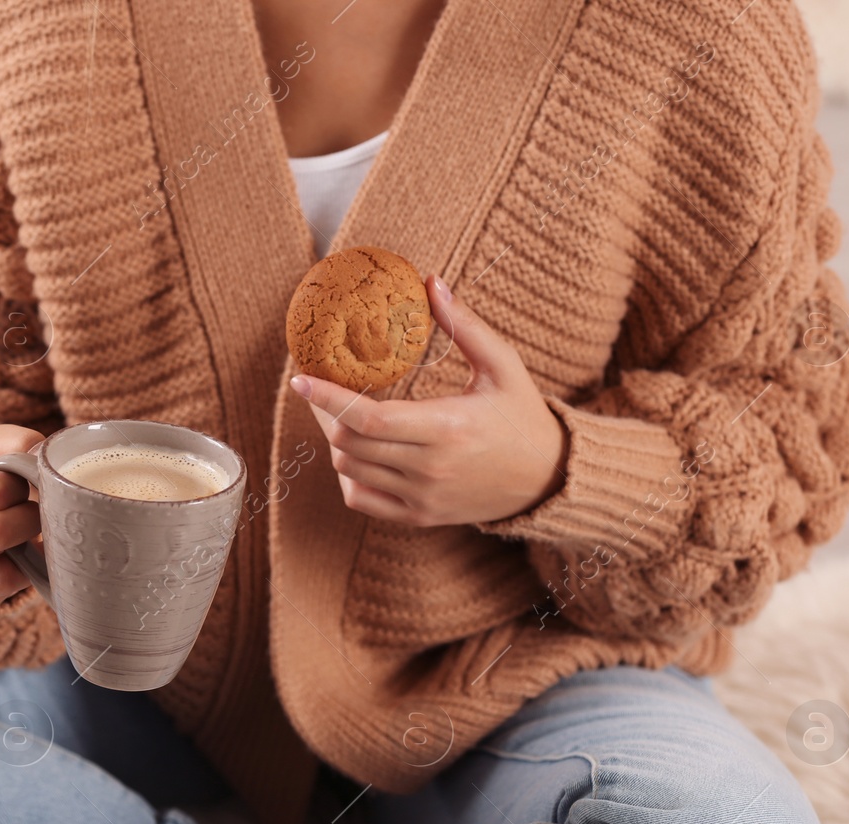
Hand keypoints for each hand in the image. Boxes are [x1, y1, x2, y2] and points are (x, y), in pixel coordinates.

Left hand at [291, 276, 569, 526]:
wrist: (548, 479)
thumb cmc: (523, 417)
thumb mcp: (503, 366)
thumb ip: (465, 326)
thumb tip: (431, 281)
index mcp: (447, 428)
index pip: (367, 417)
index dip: (326, 397)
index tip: (300, 378)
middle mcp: (430, 468)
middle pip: (349, 443)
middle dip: (325, 413)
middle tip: (321, 390)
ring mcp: (422, 497)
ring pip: (349, 470)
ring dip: (337, 440)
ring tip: (340, 415)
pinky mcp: (419, 516)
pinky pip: (362, 499)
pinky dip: (348, 475)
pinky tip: (358, 452)